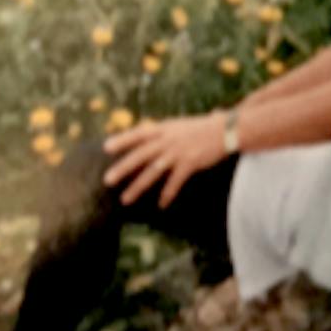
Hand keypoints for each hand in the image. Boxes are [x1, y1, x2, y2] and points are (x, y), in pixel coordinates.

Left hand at [93, 112, 228, 205]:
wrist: (225, 129)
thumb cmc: (199, 128)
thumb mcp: (176, 126)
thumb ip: (160, 132)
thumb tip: (142, 137)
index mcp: (163, 129)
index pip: (138, 134)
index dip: (122, 140)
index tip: (106, 148)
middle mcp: (167, 140)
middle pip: (140, 155)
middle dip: (123, 168)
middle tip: (107, 180)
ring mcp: (178, 152)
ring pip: (153, 172)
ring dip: (138, 187)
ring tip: (125, 199)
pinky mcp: (190, 163)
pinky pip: (175, 182)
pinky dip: (167, 194)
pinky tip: (160, 205)